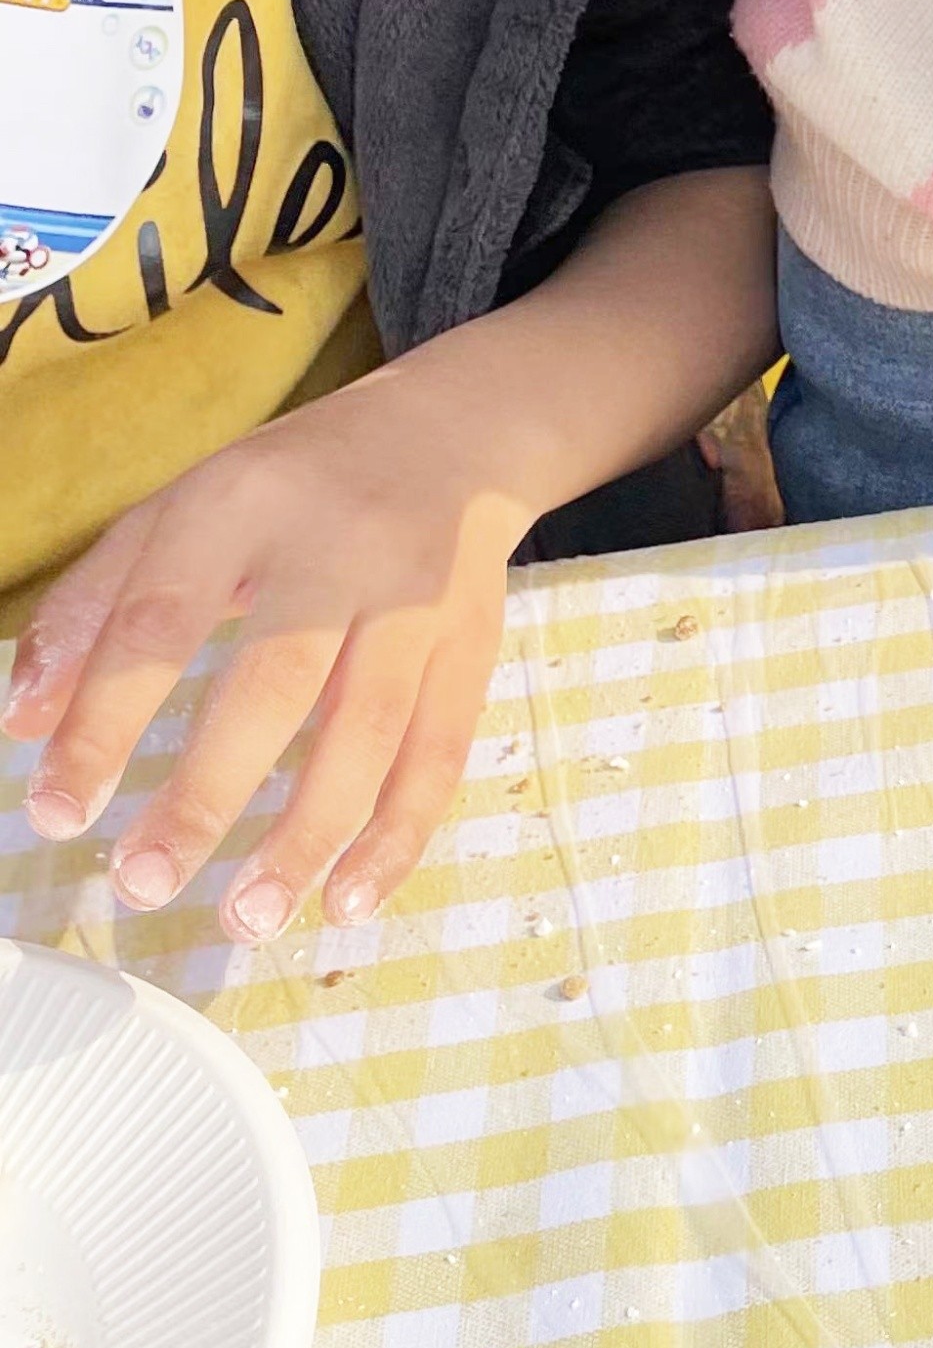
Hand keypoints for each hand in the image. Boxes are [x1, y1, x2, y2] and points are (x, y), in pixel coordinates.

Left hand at [4, 378, 530, 941]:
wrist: (455, 429)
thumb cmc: (296, 486)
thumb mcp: (185, 508)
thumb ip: (96, 606)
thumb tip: (24, 720)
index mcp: (244, 502)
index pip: (159, 619)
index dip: (103, 723)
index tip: (56, 813)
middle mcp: (340, 544)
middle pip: (275, 679)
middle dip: (208, 793)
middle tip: (144, 881)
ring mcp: (418, 594)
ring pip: (370, 726)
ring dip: (308, 835)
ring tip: (246, 918)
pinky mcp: (473, 638)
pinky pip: (442, 748)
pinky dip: (399, 833)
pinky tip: (348, 897)